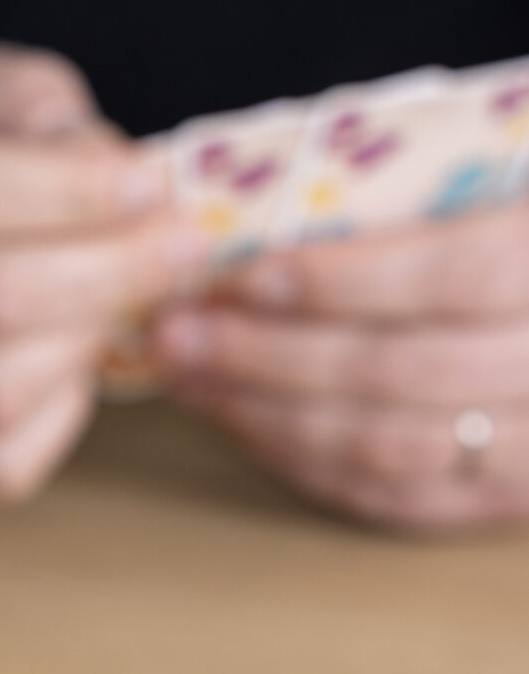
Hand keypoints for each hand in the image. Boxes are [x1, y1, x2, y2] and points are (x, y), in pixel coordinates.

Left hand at [152, 198, 528, 530]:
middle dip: (273, 356)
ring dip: (270, 416)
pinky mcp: (514, 506)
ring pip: (392, 448)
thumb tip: (286, 197)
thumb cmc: (520, 217)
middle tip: (178, 330)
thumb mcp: (514, 167)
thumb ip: (434, 179)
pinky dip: (309, 467)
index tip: (248, 272)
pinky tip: (244, 425)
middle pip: (407, 372)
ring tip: (190, 376)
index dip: (346, 281)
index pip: (457, 279)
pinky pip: (400, 503)